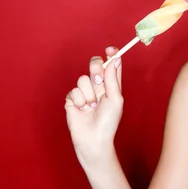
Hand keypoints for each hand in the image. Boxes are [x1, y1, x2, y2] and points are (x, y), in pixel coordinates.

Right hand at [65, 47, 123, 166]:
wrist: (94, 139)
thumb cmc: (108, 122)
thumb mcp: (115, 99)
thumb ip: (112, 78)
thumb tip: (115, 59)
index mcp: (110, 84)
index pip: (111, 64)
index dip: (111, 54)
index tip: (110, 49)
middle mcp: (97, 85)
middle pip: (95, 64)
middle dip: (95, 68)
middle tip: (98, 81)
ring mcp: (84, 91)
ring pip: (83, 78)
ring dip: (89, 94)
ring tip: (92, 106)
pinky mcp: (72, 99)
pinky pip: (74, 91)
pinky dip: (80, 101)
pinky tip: (83, 110)